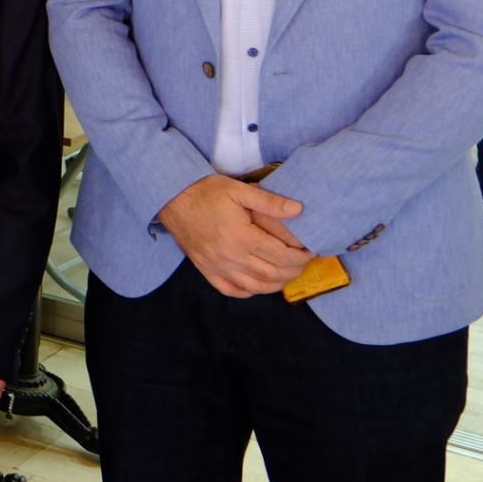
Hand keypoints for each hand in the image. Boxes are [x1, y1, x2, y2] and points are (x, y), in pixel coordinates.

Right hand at [157, 174, 312, 297]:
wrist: (172, 198)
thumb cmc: (206, 192)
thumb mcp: (239, 190)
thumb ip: (270, 202)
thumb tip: (298, 210)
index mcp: (241, 237)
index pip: (281, 256)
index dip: (300, 257)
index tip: (309, 252)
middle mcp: (230, 257)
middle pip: (272, 274)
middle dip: (293, 271)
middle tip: (302, 263)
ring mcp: (217, 267)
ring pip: (254, 287)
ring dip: (276, 284)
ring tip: (286, 275)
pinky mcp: (206, 270)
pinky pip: (231, 290)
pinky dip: (248, 292)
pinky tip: (257, 285)